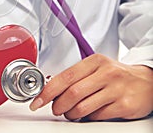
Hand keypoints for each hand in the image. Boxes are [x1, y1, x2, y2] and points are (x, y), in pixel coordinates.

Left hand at [29, 54, 152, 120]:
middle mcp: (106, 73)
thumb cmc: (115, 75)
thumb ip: (76, 76)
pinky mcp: (124, 105)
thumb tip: (51, 88)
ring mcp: (116, 89)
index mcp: (95, 61)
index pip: (65, 76)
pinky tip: (90, 113)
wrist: (146, 81)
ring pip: (83, 108)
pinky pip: (97, 116)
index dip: (48, 91)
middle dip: (58, 105)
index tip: (38, 100)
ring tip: (70, 112)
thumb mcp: (96, 68)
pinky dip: (88, 118)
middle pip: (72, 93)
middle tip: (55, 109)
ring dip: (71, 114)